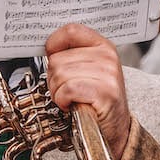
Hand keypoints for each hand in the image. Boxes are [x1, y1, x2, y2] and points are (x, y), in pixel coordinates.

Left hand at [45, 24, 130, 159]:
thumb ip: (70, 55)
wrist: (113, 128)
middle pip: (57, 59)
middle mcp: (107, 57)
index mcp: (102, 46)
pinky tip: (72, 104)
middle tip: (67, 89)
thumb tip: (46, 50)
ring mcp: (108, 74)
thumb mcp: (87, 69)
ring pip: (59, 75)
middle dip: (54, 78)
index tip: (53, 57)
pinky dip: (63, 100)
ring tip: (72, 98)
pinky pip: (67, 89)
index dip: (53, 45)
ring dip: (58, 92)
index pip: (70, 30)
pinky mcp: (104, 93)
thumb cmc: (96, 100)